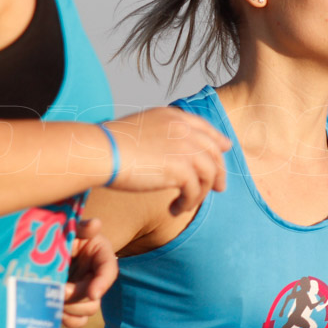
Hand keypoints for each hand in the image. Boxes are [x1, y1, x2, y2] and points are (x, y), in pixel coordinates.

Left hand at [62, 218, 116, 327]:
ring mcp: (85, 292)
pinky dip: (66, 319)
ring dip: (70, 310)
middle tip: (58, 291)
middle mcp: (96, 277)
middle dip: (76, 297)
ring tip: (52, 301)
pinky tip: (52, 311)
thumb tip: (96, 224)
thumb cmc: (64, 233)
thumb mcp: (73, 228)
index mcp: (101, 256)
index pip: (109, 271)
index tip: (93, 293)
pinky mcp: (74, 303)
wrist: (48, 244)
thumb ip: (82, 227)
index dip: (103, 283)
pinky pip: (77, 320)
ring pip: (87, 310)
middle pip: (94, 296)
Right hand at [104, 107, 231, 213]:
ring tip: (185, 205)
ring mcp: (184, 148)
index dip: (217, 140)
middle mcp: (183, 129)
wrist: (102, 152)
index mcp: (172, 116)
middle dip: (219, 171)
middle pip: (213, 151)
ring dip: (200, 193)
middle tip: (218, 188)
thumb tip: (167, 154)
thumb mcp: (140, 130)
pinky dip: (187, 203)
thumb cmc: (110, 145)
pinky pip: (194, 190)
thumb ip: (159, 135)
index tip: (225, 149)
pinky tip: (174, 210)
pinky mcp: (181, 169)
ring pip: (208, 173)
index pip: (204, 128)